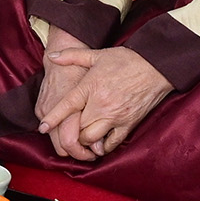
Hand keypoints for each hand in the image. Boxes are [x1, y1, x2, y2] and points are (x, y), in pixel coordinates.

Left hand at [33, 44, 171, 161]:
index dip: (53, 118)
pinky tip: (99, 143)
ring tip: (82, 138)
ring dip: (84, 141)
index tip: (42, 128)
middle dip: (69, 132)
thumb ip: (72, 56)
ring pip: (92, 139)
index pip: (66, 106)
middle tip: (66, 132)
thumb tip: (51, 55)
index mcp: (90, 87)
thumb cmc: (126, 59)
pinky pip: (112, 143)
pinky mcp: (129, 124)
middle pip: (77, 128)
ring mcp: (115, 116)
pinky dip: (103, 146)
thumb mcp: (97, 54)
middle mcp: (101, 104)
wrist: (156, 66)